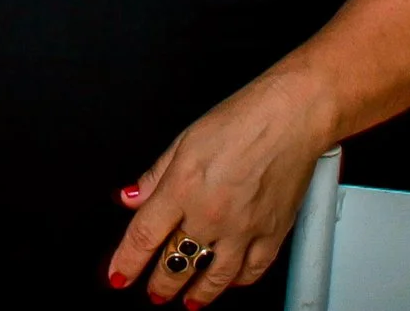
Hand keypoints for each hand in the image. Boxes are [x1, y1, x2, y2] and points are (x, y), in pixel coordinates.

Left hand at [108, 75, 331, 306]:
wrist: (291, 117)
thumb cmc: (241, 120)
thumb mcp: (183, 141)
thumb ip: (154, 175)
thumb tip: (130, 197)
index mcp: (183, 188)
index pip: (144, 235)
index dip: (127, 262)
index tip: (118, 277)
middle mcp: (210, 214)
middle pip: (176, 263)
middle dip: (160, 284)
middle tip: (154, 292)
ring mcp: (243, 228)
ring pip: (213, 277)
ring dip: (197, 294)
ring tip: (186, 301)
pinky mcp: (272, 234)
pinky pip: (251, 272)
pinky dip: (236, 282)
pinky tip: (227, 283)